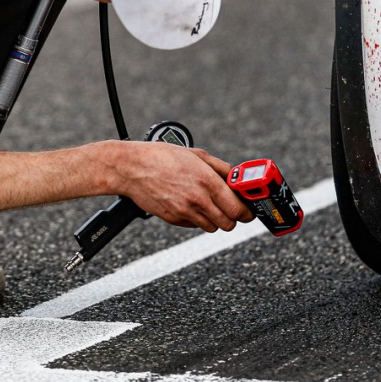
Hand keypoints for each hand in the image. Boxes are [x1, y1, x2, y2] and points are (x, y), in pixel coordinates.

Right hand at [112, 142, 252, 232]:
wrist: (132, 168)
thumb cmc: (162, 157)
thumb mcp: (196, 154)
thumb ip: (221, 168)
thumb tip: (237, 178)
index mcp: (207, 182)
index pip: (238, 209)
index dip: (247, 212)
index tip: (248, 210)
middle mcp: (198, 200)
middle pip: (228, 223)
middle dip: (233, 217)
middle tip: (231, 208)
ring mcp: (185, 212)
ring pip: (213, 227)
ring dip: (216, 219)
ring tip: (209, 204)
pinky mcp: (174, 219)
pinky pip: (195, 225)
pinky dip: (198, 218)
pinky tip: (190, 203)